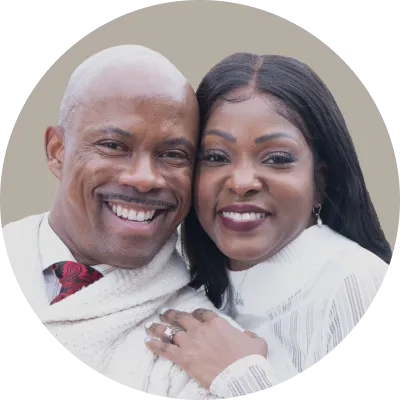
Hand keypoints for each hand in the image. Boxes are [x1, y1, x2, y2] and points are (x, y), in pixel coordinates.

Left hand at [144, 308, 267, 389]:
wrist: (242, 376)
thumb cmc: (250, 360)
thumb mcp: (257, 342)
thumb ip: (250, 335)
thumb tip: (247, 335)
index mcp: (217, 323)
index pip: (202, 313)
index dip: (195, 313)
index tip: (191, 314)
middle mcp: (201, 329)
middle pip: (182, 318)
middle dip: (172, 315)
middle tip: (164, 313)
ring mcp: (191, 342)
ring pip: (170, 331)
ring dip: (158, 328)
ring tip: (150, 326)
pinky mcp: (184, 358)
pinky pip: (165, 349)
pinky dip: (154, 345)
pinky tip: (147, 342)